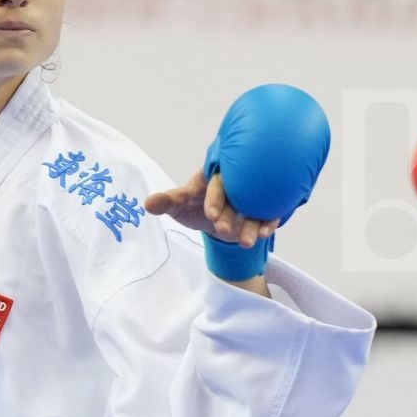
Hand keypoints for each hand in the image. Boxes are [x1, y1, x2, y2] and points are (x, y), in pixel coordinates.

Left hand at [146, 169, 280, 249]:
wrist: (215, 219)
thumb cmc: (195, 205)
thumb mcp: (180, 205)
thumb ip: (167, 202)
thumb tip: (148, 203)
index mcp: (215, 174)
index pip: (216, 183)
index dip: (214, 198)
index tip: (210, 215)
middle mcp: (236, 180)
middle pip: (239, 193)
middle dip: (232, 214)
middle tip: (223, 230)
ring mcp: (251, 194)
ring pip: (255, 206)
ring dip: (252, 223)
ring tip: (247, 241)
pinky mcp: (262, 207)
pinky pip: (268, 212)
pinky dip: (267, 223)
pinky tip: (264, 233)